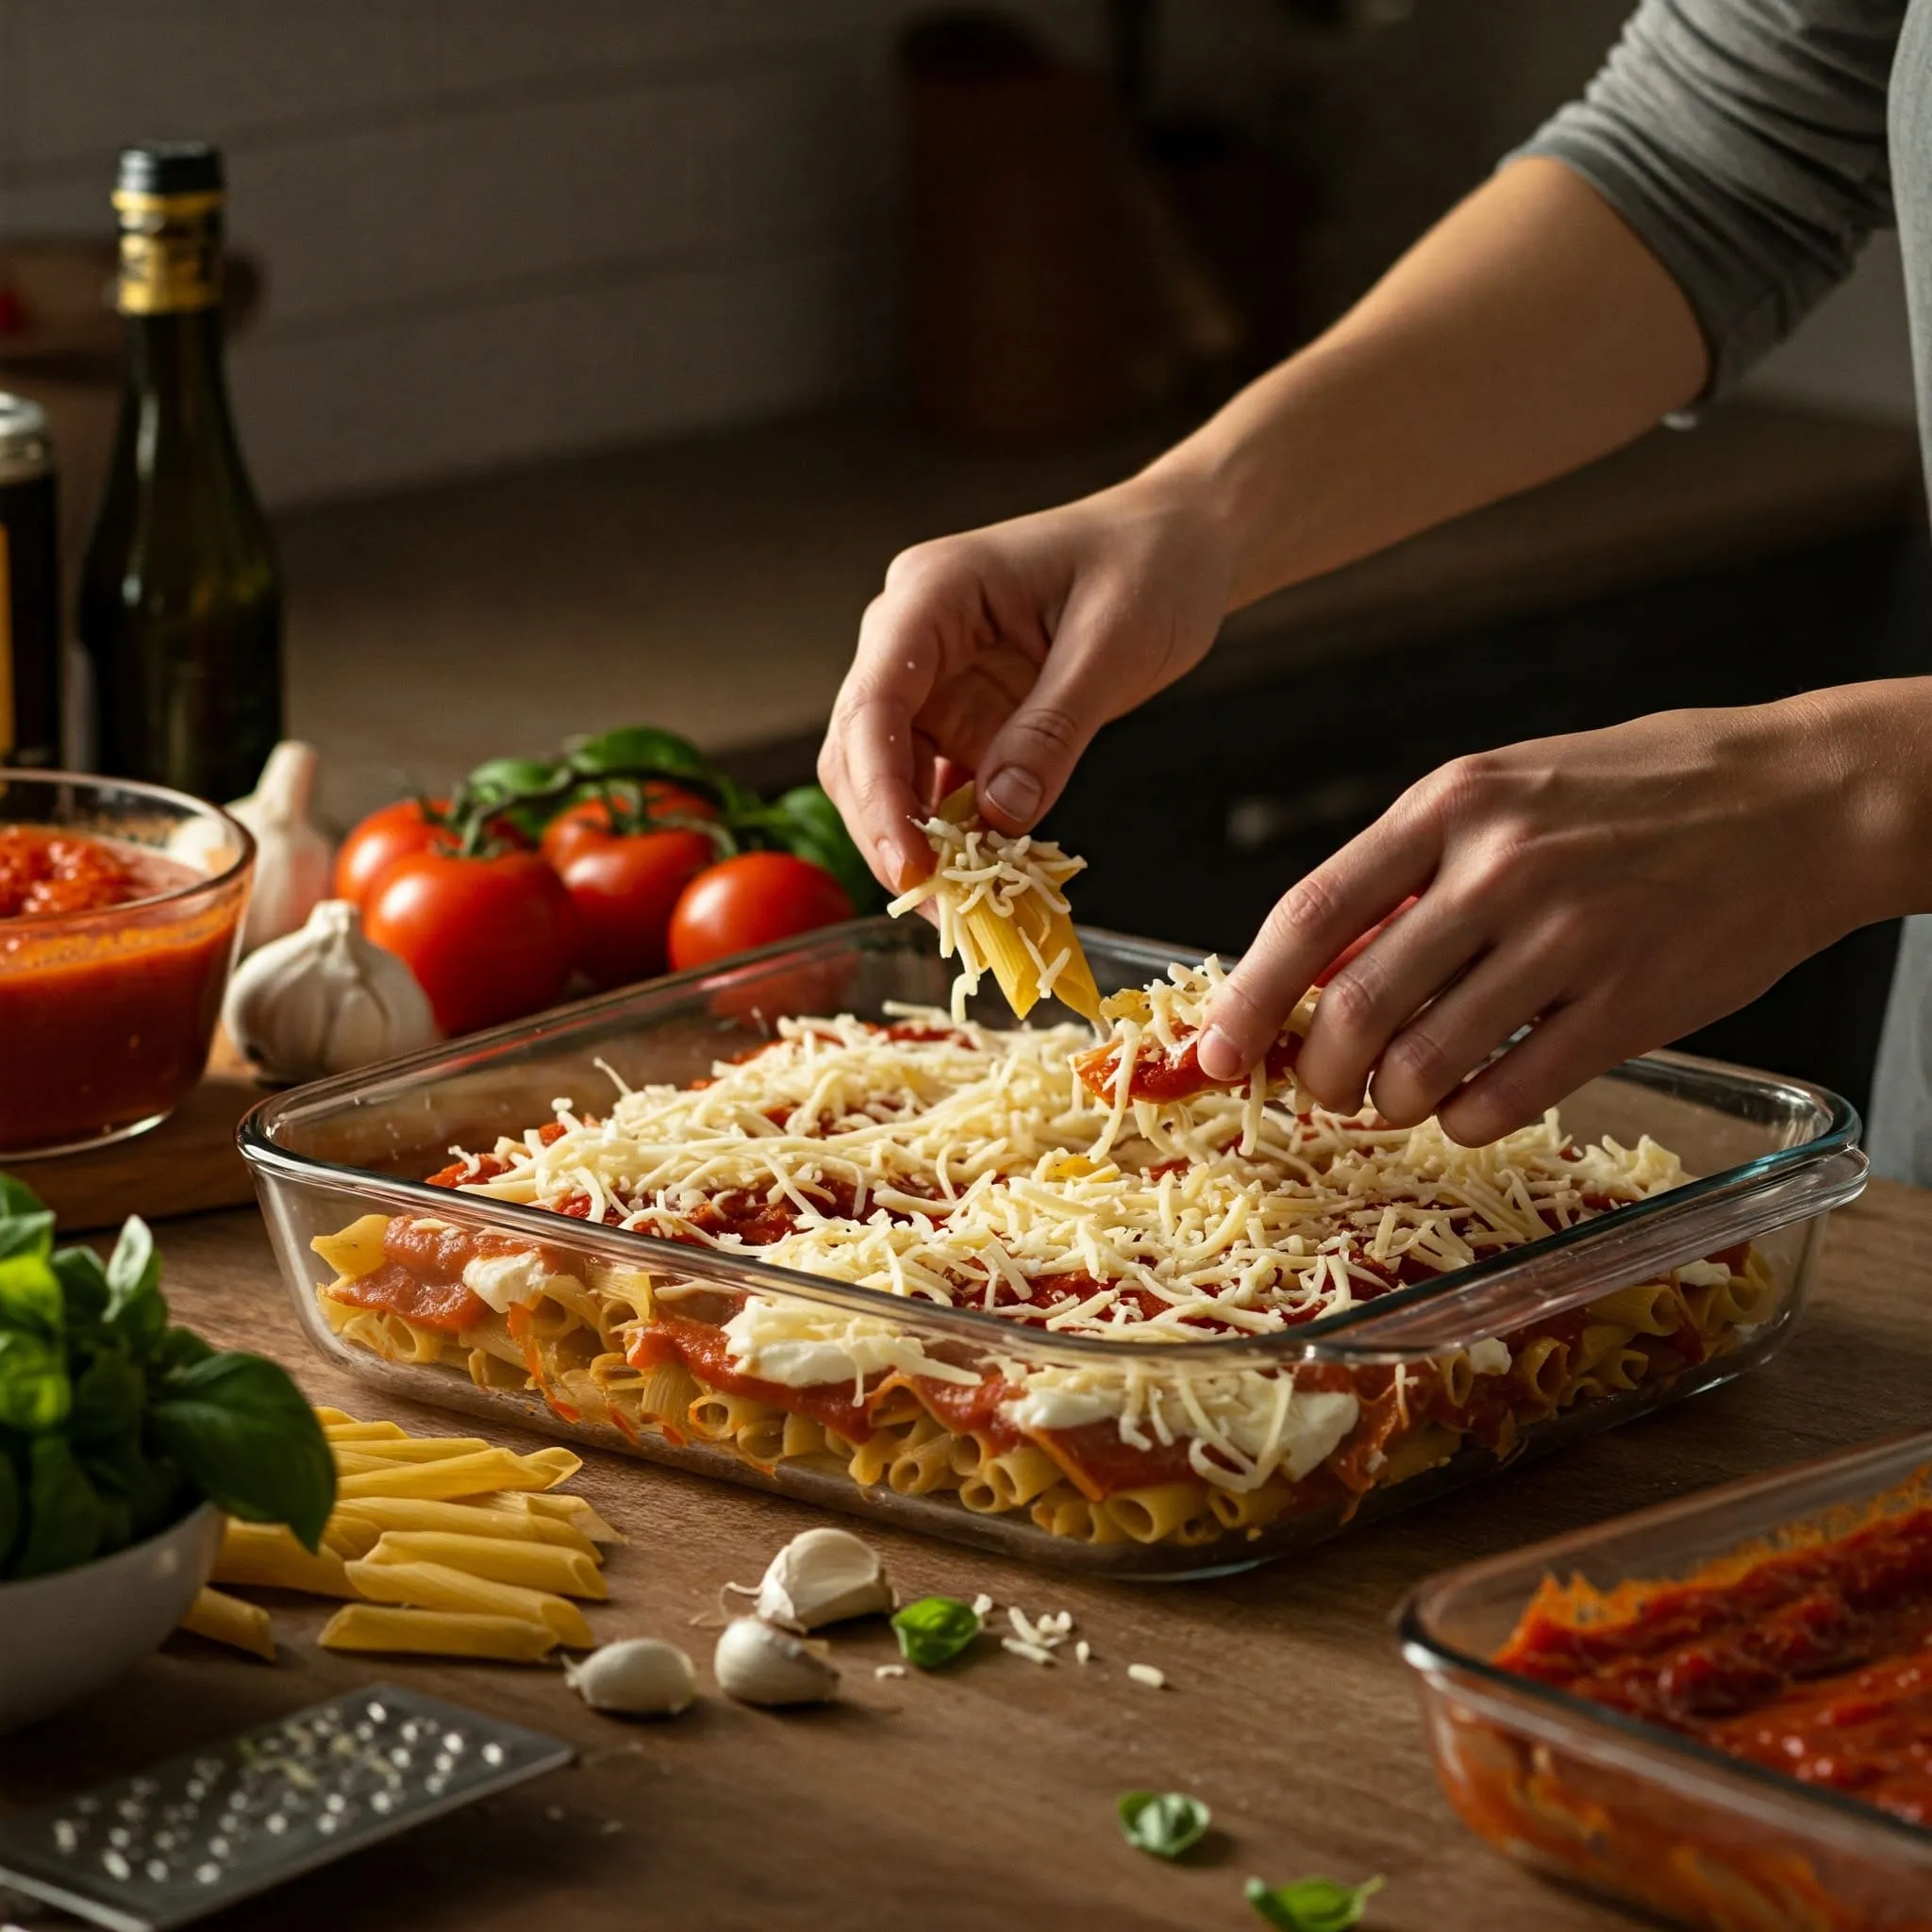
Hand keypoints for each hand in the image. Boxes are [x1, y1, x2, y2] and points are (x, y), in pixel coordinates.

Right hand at [819, 477, 1230, 891]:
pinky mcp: (966, 717)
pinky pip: (943, 788)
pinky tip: (988, 883)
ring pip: (892, 780)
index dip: (879, 793)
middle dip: (890, 835)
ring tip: (967, 912)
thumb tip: (1000, 814)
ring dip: (921, 846)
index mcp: (932, 594)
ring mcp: (935, 681)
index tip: (908, 867)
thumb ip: (1052, 729)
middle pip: (862, 751)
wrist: (1183, 544)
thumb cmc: (1151, 564)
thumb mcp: (1113, 645)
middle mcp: (913, 637)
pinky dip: (959, 838)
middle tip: (940, 910)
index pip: (874, 703)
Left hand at [1196, 689, 1925, 1143]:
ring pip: (1424, 1067)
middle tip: (1323, 1088)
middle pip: (1354, 1008)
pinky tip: (1477, 1101)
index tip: (1216, 1052)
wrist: (1802, 796)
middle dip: (1318, 1073)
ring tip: (1404, 1093)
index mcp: (1451, 803)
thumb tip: (1319, 965)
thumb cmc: (1636, 791)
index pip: (1311, 915)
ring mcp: (1570, 939)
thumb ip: (1413, 868)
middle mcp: (1501, 869)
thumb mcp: (1507, 787)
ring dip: (1392, 1104)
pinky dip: (1469, 1119)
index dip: (1248, 996)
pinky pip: (1508, 1098)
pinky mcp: (1632, 1005)